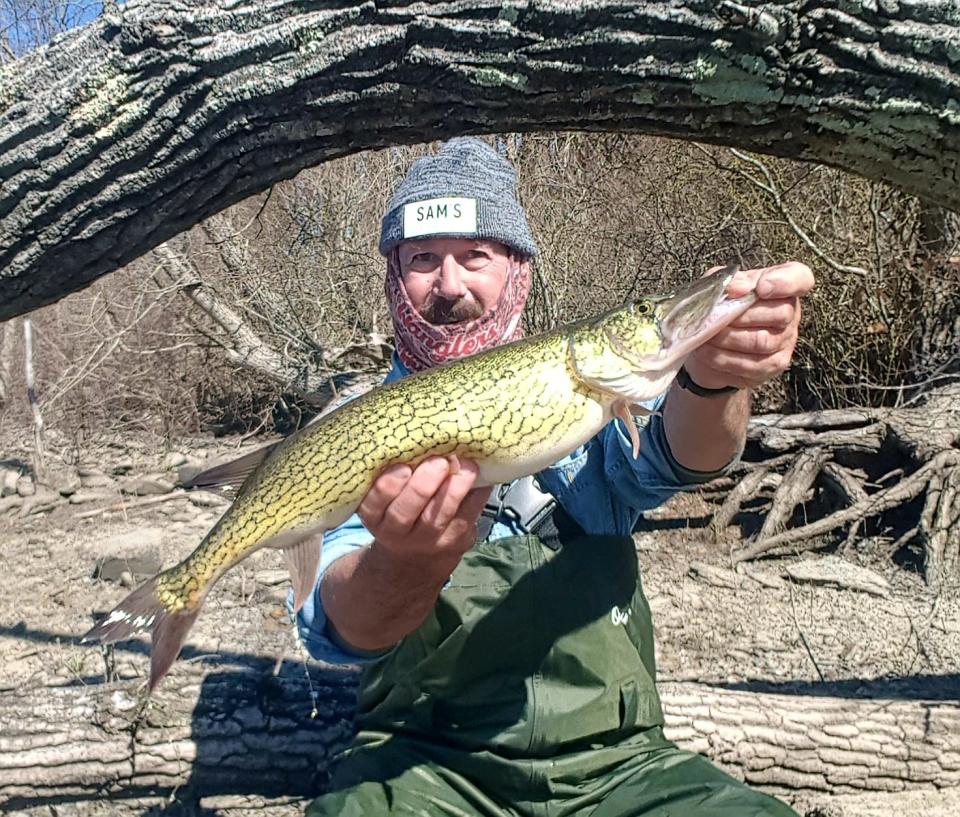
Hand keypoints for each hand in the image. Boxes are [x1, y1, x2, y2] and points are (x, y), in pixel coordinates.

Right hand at [358, 456, 490, 576]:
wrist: (416, 553)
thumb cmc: (401, 505)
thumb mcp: (387, 495)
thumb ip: (396, 468)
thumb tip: (420, 431)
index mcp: (374, 514)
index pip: (374, 502)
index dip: (387, 486)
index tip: (403, 466)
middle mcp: (395, 531)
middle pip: (405, 511)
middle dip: (422, 486)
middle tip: (439, 461)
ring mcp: (426, 540)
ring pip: (438, 517)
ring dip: (454, 489)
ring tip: (466, 466)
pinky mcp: (454, 541)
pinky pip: (465, 517)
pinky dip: (474, 495)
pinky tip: (480, 476)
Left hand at [684, 261, 814, 390]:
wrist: (710, 339)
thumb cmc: (722, 305)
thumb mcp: (721, 286)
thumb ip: (730, 281)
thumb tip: (738, 288)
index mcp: (783, 285)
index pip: (799, 278)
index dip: (784, 283)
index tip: (761, 288)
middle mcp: (791, 312)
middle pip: (780, 314)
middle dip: (741, 316)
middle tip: (716, 316)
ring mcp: (786, 341)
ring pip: (761, 341)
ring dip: (727, 338)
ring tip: (706, 334)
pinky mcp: (773, 365)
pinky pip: (750, 364)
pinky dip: (723, 357)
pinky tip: (707, 350)